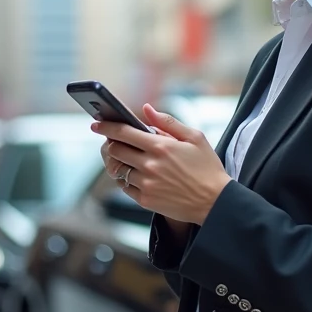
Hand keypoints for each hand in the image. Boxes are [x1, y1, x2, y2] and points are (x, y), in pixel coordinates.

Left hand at [95, 104, 231, 225]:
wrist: (215, 202)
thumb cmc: (207, 167)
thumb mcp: (195, 137)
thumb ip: (168, 122)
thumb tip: (146, 109)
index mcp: (160, 146)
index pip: (123, 132)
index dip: (106, 127)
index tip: (97, 124)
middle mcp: (150, 165)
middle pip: (116, 150)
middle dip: (110, 144)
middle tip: (113, 142)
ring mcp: (146, 184)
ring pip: (119, 169)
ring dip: (119, 162)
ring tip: (126, 159)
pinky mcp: (146, 200)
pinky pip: (125, 187)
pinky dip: (126, 180)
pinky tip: (135, 175)